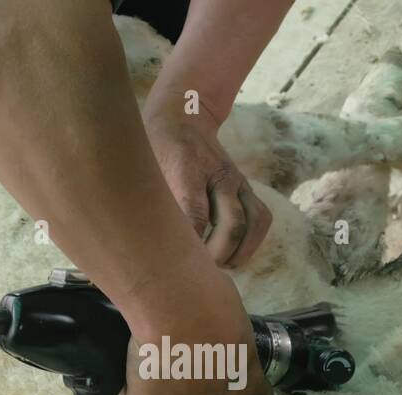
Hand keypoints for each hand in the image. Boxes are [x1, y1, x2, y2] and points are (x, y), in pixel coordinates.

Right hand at [121, 269, 273, 394]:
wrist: (171, 311)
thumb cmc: (208, 298)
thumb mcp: (234, 320)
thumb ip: (229, 341)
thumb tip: (217, 338)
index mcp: (247, 378)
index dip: (244, 390)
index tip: (233, 378)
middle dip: (207, 394)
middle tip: (189, 367)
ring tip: (156, 372)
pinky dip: (139, 391)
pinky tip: (134, 372)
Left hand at [142, 93, 272, 267]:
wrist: (181, 116)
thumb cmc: (154, 149)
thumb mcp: (143, 168)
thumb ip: (148, 202)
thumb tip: (140, 245)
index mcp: (186, 167)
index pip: (195, 214)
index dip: (191, 245)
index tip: (179, 266)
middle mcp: (218, 174)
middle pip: (231, 224)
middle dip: (217, 256)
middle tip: (197, 272)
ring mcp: (236, 180)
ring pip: (253, 223)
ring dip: (239, 253)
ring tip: (220, 269)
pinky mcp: (246, 187)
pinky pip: (261, 218)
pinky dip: (251, 243)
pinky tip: (233, 257)